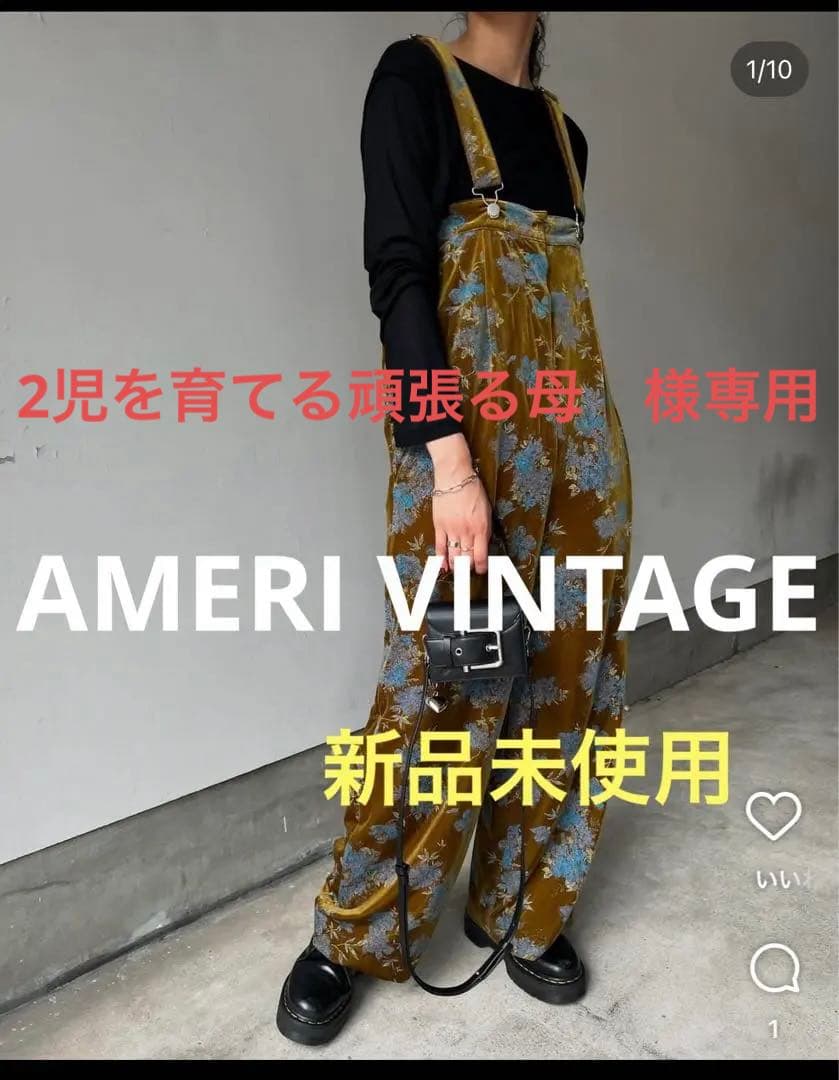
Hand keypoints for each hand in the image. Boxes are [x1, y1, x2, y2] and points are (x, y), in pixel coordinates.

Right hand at [427, 434, 491, 574]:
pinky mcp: (439, 526)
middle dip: (468, 569)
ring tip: (458, 572)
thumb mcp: (487, 510)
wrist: (454, 476)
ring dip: (456, 567)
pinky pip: (439, 547)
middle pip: (466, 558)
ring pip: (453, 555)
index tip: (482, 571)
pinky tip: (443, 567)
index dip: (481, 568)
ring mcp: (451, 530)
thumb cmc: (473, 490)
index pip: (481, 556)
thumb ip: (485, 529)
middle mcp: (466, 531)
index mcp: (481, 528)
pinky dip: (441, 559)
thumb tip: (482, 545)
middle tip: (469, 575)